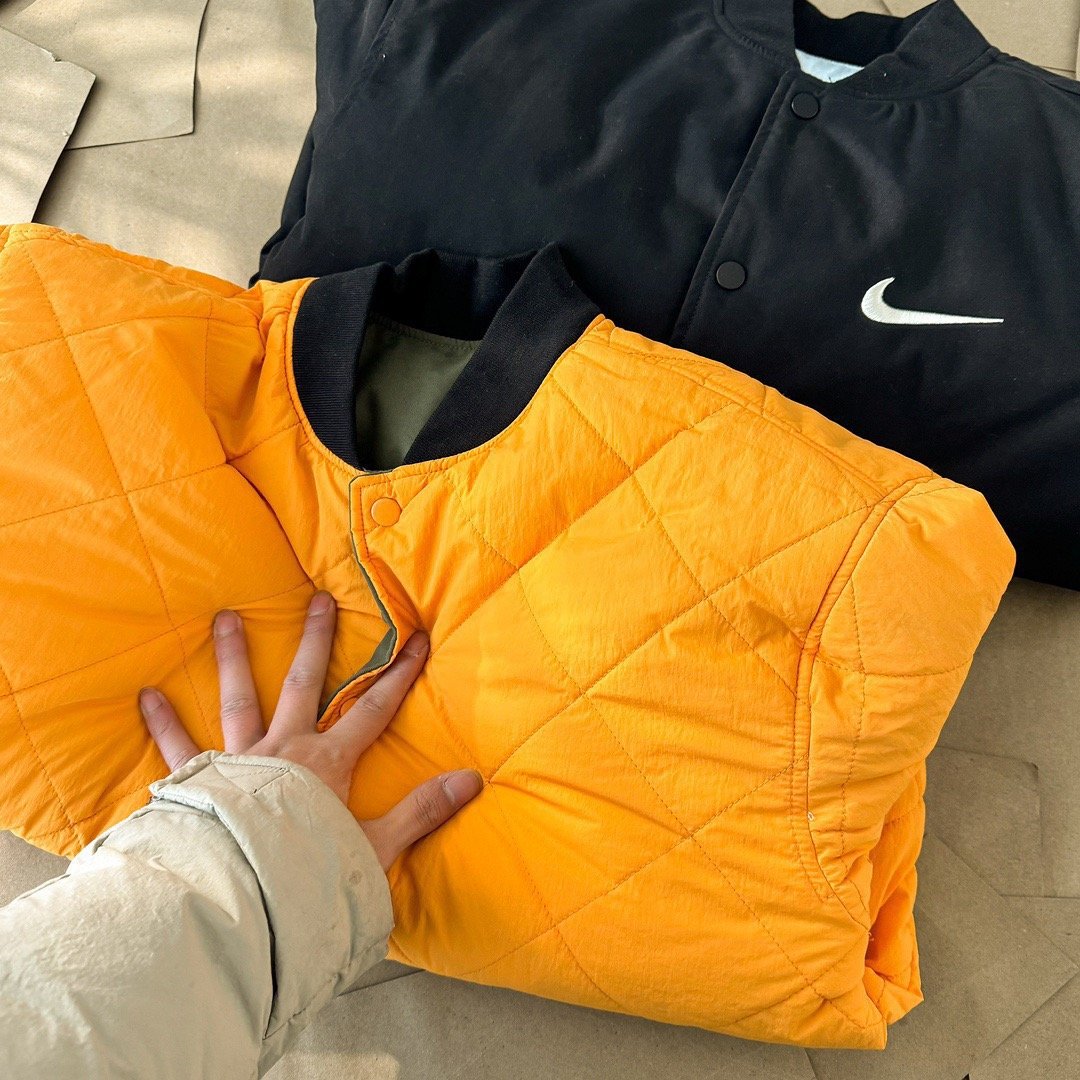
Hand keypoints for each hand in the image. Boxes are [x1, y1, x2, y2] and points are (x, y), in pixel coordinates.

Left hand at [138, 591, 481, 868]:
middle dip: (316, 640)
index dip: (399, 674)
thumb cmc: (311, 876)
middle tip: (319, 599)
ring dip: (235, 657)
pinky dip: (165, 724)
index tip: (417, 639)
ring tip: (227, 618)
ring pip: (240, 699)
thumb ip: (423, 810)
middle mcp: (284, 748)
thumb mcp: (377, 846)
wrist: (244, 900)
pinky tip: (147, 696)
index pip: (374, 710)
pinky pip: (180, 749)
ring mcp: (239, 760)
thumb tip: (474, 779)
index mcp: (328, 762)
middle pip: (304, 683)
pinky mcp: (200, 783)